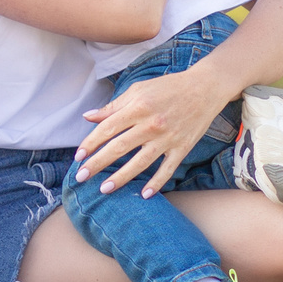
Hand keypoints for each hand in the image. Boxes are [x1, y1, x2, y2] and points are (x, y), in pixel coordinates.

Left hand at [75, 62, 232, 196]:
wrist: (205, 88)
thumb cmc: (168, 87)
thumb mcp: (138, 89)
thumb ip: (113, 106)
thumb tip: (88, 117)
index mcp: (137, 107)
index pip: (107, 128)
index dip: (90, 143)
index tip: (77, 157)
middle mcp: (151, 124)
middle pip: (119, 147)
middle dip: (97, 164)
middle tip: (80, 177)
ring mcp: (167, 138)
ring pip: (140, 162)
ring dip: (121, 178)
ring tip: (104, 190)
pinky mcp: (182, 148)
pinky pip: (167, 169)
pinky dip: (156, 183)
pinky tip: (143, 195)